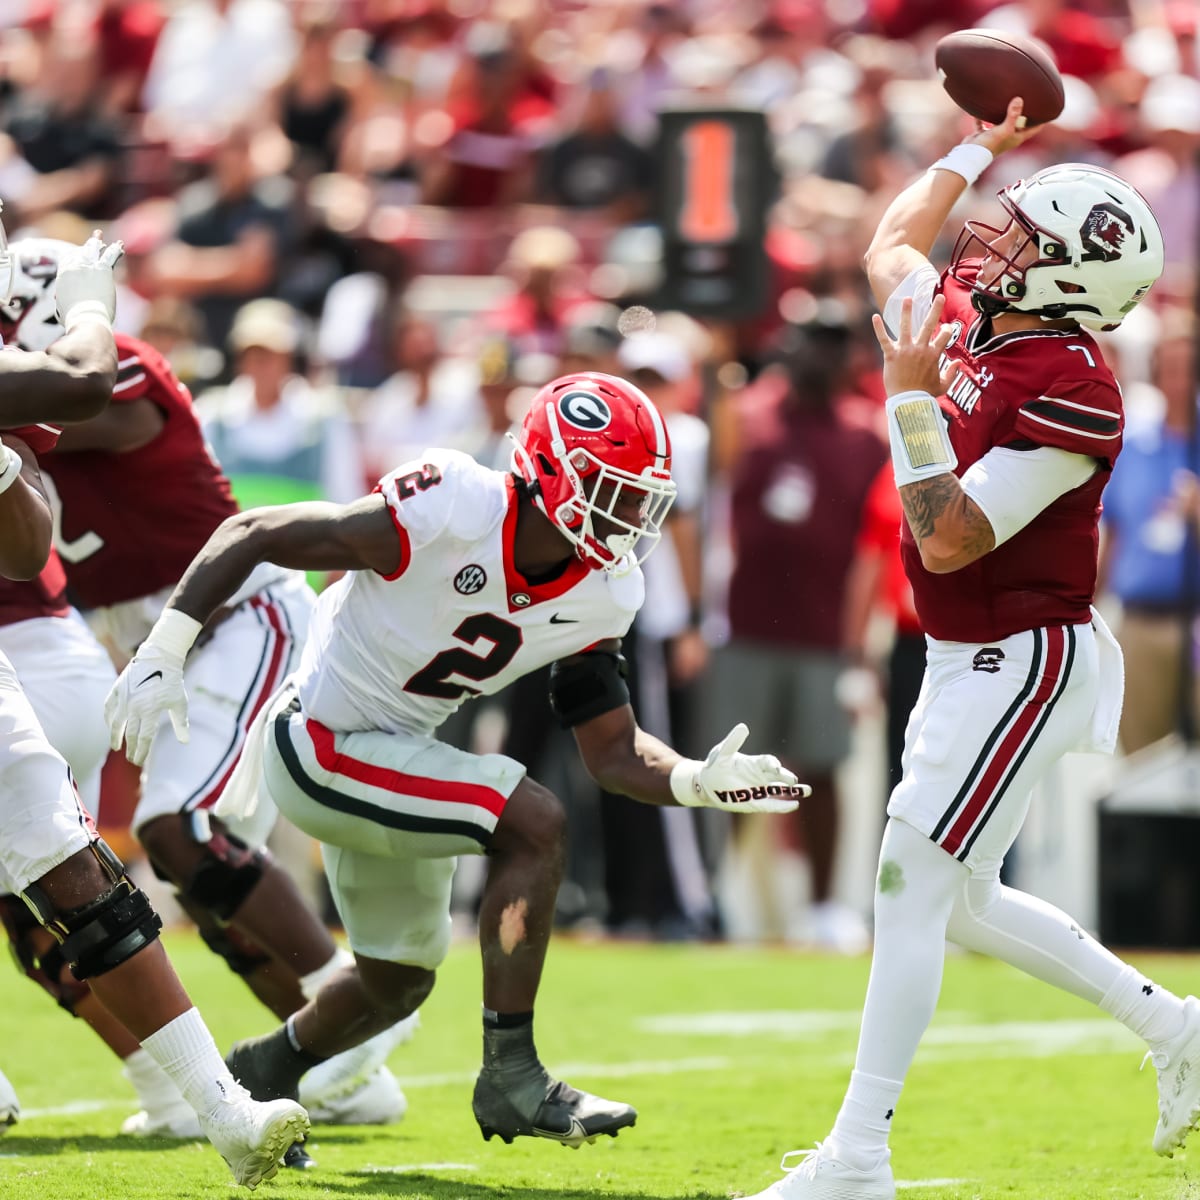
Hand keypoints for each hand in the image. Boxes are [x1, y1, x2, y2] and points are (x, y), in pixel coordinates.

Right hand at [55, 230, 124, 327]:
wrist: (85, 318)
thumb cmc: (74, 318)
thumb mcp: (62, 307)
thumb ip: (63, 299)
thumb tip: (59, 300)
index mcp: (63, 274)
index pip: (69, 259)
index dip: (75, 256)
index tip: (80, 253)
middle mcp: (73, 266)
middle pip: (80, 251)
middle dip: (88, 245)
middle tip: (94, 238)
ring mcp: (88, 266)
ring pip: (93, 249)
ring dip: (97, 242)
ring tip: (102, 236)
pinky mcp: (102, 269)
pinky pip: (110, 256)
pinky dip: (115, 249)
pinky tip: (120, 245)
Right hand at [104, 642, 188, 766]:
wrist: (159, 658)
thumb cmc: (171, 682)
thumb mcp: (179, 702)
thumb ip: (180, 723)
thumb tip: (185, 741)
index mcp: (150, 711)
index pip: (144, 738)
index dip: (141, 752)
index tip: (139, 762)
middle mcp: (134, 706)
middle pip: (130, 734)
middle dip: (130, 749)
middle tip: (131, 759)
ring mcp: (124, 698)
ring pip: (115, 723)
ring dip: (115, 737)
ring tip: (116, 747)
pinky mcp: (117, 690)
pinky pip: (108, 708)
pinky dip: (108, 718)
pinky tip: (110, 725)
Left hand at [670, 723, 810, 813]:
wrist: (707, 784)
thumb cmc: (715, 765)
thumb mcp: (722, 753)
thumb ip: (732, 742)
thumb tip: (743, 727)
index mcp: (754, 763)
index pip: (768, 762)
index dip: (773, 764)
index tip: (775, 767)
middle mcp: (760, 776)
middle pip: (778, 775)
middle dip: (786, 777)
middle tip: (794, 780)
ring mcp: (759, 790)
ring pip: (779, 789)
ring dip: (793, 791)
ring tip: (807, 791)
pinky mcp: (755, 803)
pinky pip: (772, 804)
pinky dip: (783, 805)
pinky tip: (794, 805)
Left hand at [872, 293, 959, 397]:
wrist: (908, 403)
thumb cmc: (925, 395)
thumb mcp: (943, 386)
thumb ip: (952, 373)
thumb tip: (959, 363)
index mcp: (934, 355)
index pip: (944, 336)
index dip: (947, 330)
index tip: (947, 328)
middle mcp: (921, 349)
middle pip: (929, 325)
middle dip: (936, 310)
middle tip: (940, 296)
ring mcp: (906, 351)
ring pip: (906, 327)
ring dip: (906, 312)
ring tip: (906, 298)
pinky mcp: (891, 355)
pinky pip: (884, 339)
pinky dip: (879, 328)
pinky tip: (875, 317)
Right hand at [964, 96, 1045, 157]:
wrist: (970, 155)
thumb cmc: (990, 145)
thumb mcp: (1004, 129)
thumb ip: (1012, 115)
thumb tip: (1019, 99)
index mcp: (1016, 137)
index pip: (1034, 129)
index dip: (1043, 121)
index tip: (1050, 110)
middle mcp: (1007, 136)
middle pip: (1020, 124)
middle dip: (1025, 114)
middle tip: (1031, 100)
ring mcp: (995, 136)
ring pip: (1002, 122)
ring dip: (1005, 114)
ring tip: (1009, 100)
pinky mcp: (983, 135)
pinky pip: (984, 123)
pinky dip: (982, 117)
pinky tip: (982, 107)